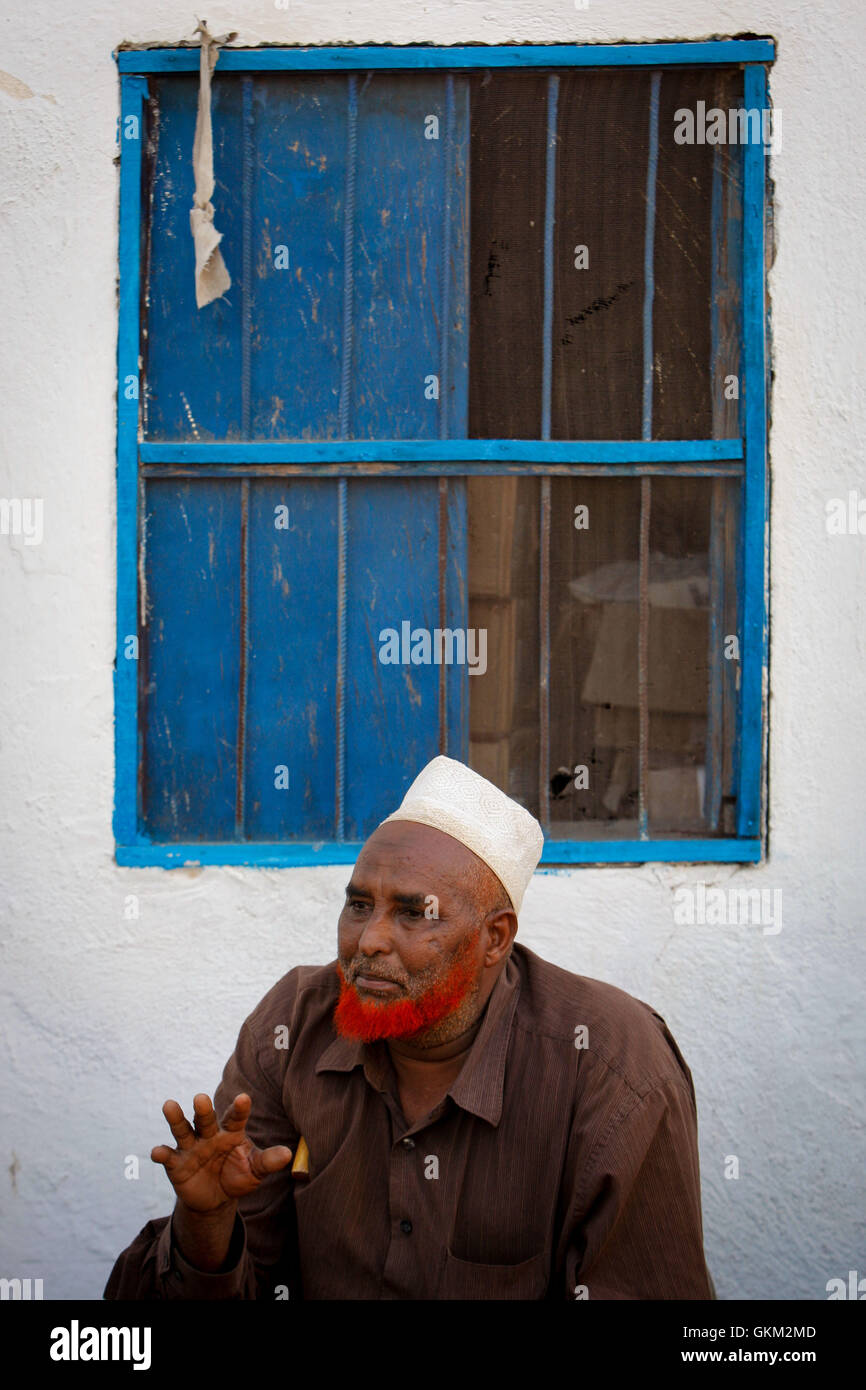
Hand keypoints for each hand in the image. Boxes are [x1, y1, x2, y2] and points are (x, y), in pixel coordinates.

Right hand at [151, 1092, 292, 1213]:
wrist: (216, 1198)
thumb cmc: (238, 1176)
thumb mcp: (255, 1170)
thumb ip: (268, 1161)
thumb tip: (288, 1155)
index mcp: (231, 1132)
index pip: (235, 1117)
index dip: (239, 1109)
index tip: (244, 1098)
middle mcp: (209, 1134)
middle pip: (206, 1119)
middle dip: (203, 1109)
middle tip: (201, 1098)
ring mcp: (191, 1147)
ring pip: (183, 1129)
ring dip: (176, 1118)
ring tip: (169, 1105)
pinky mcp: (176, 1164)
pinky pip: (168, 1156)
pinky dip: (161, 1153)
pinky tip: (156, 1151)